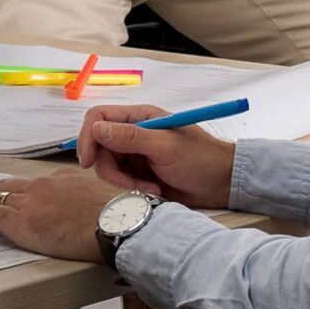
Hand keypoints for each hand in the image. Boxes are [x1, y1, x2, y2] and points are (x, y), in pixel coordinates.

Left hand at [0, 168, 124, 261]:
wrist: (117, 223)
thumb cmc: (119, 217)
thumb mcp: (104, 198)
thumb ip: (92, 201)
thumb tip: (100, 213)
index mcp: (62, 178)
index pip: (35, 183)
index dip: (25, 195)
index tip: (25, 205)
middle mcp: (42, 185)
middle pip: (10, 186)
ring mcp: (30, 201)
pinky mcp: (21, 220)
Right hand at [77, 104, 235, 208]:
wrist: (222, 184)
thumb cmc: (201, 159)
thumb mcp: (166, 147)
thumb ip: (131, 136)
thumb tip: (96, 129)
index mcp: (139, 117)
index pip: (98, 118)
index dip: (87, 137)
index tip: (87, 161)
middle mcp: (133, 132)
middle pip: (99, 147)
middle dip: (111, 169)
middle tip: (131, 185)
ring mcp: (135, 154)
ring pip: (108, 167)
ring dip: (124, 182)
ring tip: (150, 189)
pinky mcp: (139, 173)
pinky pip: (120, 181)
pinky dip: (132, 189)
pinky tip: (153, 191)